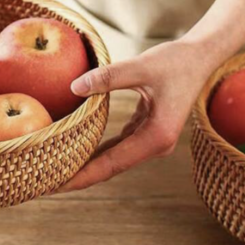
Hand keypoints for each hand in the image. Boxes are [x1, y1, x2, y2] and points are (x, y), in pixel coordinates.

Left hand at [57, 40, 212, 191]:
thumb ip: (108, 77)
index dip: (80, 177)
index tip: (54, 186)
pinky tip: (76, 153)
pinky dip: (97, 152)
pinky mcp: (147, 132)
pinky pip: (117, 148)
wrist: (201, 58)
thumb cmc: (175, 61)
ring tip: (54, 172)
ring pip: (113, 160)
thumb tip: (74, 87)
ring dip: (86, 166)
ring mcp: (152, 141)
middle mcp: (155, 146)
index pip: (110, 165)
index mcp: (155, 137)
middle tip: (44, 184)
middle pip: (109, 168)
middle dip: (77, 177)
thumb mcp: (142, 66)